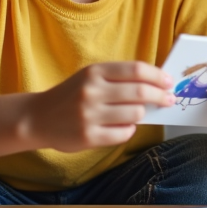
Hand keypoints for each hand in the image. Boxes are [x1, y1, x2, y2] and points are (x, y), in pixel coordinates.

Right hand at [28, 62, 173, 151]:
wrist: (38, 118)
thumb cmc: (72, 95)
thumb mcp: (90, 77)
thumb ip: (119, 78)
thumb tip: (157, 84)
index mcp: (95, 72)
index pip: (136, 70)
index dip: (158, 76)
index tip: (169, 81)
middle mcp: (92, 91)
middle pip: (140, 92)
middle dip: (160, 96)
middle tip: (168, 99)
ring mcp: (89, 115)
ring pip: (135, 114)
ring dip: (142, 114)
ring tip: (138, 113)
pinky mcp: (89, 137)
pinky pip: (124, 133)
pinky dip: (129, 129)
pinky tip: (123, 126)